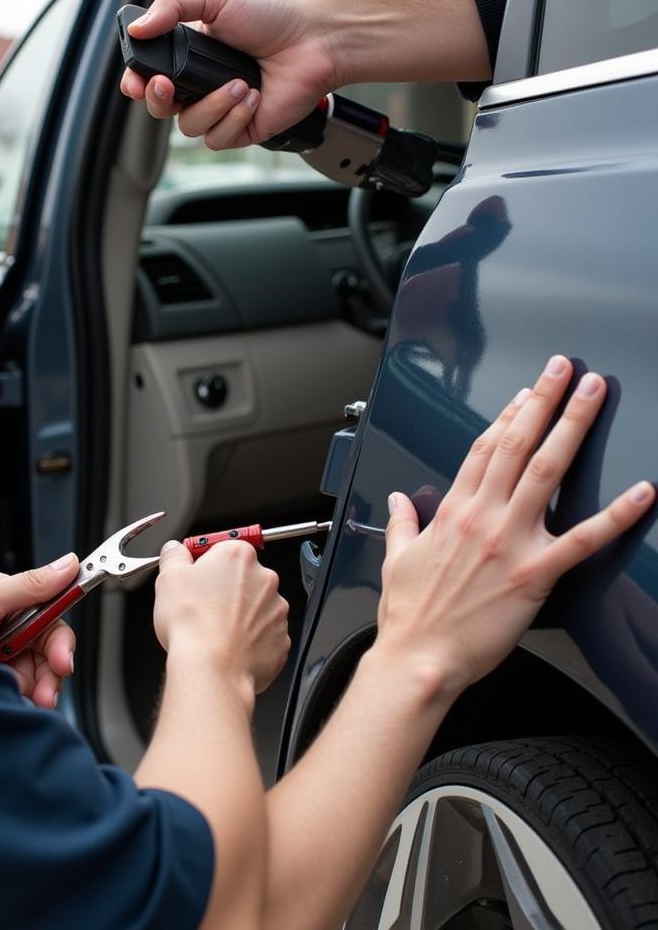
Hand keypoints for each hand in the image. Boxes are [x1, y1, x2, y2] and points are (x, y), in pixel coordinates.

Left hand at [0, 554, 79, 709]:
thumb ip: (28, 586)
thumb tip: (66, 565)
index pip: (46, 610)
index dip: (58, 636)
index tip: (65, 656)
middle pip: (44, 645)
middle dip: (49, 668)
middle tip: (47, 687)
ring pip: (36, 672)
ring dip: (37, 688)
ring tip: (24, 698)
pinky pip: (19, 692)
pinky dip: (20, 700)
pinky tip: (8, 701)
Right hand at [119, 0, 337, 149]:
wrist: (314, 41)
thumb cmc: (273, 17)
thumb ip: (171, 6)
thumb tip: (138, 28)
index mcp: (190, 54)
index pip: (150, 77)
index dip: (136, 84)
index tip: (136, 81)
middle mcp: (202, 84)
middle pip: (161, 108)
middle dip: (159, 100)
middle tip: (169, 85)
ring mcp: (221, 110)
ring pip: (190, 126)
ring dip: (213, 105)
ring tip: (239, 82)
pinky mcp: (241, 130)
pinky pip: (218, 139)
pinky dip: (234, 118)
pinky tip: (253, 97)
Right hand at [154, 540, 288, 696]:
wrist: (212, 669)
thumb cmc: (193, 624)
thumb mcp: (168, 578)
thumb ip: (174, 556)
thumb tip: (174, 550)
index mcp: (239, 556)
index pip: (222, 548)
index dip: (205, 563)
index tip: (195, 575)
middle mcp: (264, 579)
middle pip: (241, 577)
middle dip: (224, 588)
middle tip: (201, 605)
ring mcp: (276, 611)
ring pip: (254, 606)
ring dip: (238, 613)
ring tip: (214, 629)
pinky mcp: (280, 639)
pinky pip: (264, 634)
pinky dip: (249, 638)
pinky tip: (228, 645)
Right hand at [376, 356, 654, 696]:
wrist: (419, 657)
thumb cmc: (409, 615)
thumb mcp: (396, 559)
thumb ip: (400, 523)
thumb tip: (396, 501)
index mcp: (450, 512)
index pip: (481, 449)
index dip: (506, 416)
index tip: (524, 394)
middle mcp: (482, 517)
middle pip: (516, 444)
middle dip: (543, 401)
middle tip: (565, 370)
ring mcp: (509, 541)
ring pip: (546, 471)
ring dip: (572, 428)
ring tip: (593, 396)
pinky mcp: (534, 573)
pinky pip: (583, 539)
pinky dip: (616, 515)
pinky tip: (642, 492)